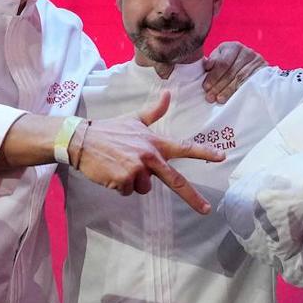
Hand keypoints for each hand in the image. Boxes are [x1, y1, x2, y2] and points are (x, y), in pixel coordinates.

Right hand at [73, 91, 224, 211]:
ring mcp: (137, 168)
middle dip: (193, 197)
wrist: (81, 139)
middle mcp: (150, 155)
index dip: (204, 153)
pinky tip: (111, 172)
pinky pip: (128, 191)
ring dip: (133, 182)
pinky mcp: (124, 180)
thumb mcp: (134, 118)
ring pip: (144, 188)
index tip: (222, 157)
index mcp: (155, 142)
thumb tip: (168, 93)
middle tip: (207, 209)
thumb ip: (154, 112)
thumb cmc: (110, 130)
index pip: (184, 148)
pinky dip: (120, 186)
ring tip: (120, 166)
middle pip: (176, 180)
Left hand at [202, 41, 265, 103]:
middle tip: (210, 97)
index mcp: (234, 47)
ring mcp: (257, 62)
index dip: (213, 76)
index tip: (206, 87)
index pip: (223, 63)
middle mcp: (247, 52)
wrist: (251, 67)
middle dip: (219, 86)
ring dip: (228, 91)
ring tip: (219, 100)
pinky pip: (251, 83)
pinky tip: (233, 99)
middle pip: (231, 72)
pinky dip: (240, 92)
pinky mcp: (264, 71)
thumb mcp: (221, 59)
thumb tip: (207, 66)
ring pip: (240, 79)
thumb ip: (213, 61)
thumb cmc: (230, 65)